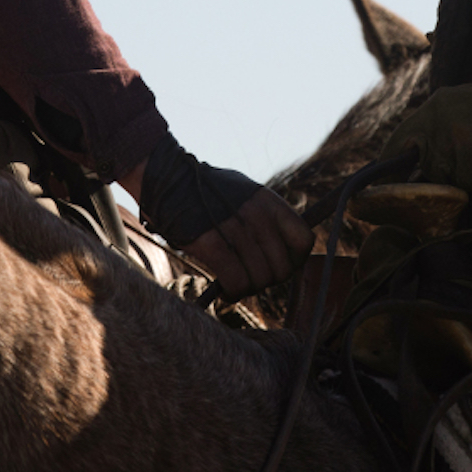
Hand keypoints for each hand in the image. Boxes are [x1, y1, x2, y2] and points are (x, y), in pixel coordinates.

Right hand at [177, 187, 312, 297]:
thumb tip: (280, 247)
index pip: (303, 241)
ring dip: (249, 289)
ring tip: (237, 285)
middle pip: (282, 267)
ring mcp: (235, 229)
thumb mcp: (245, 192)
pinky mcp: (211, 244)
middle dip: (268, 280)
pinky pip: (237, 282)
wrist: (167, 178)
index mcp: (269, 201)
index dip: (295, 261)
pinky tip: (226, 291)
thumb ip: (265, 216)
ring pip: (260, 279)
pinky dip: (234, 293)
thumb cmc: (205, 189)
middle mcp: (257, 215)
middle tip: (252, 279)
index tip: (278, 266)